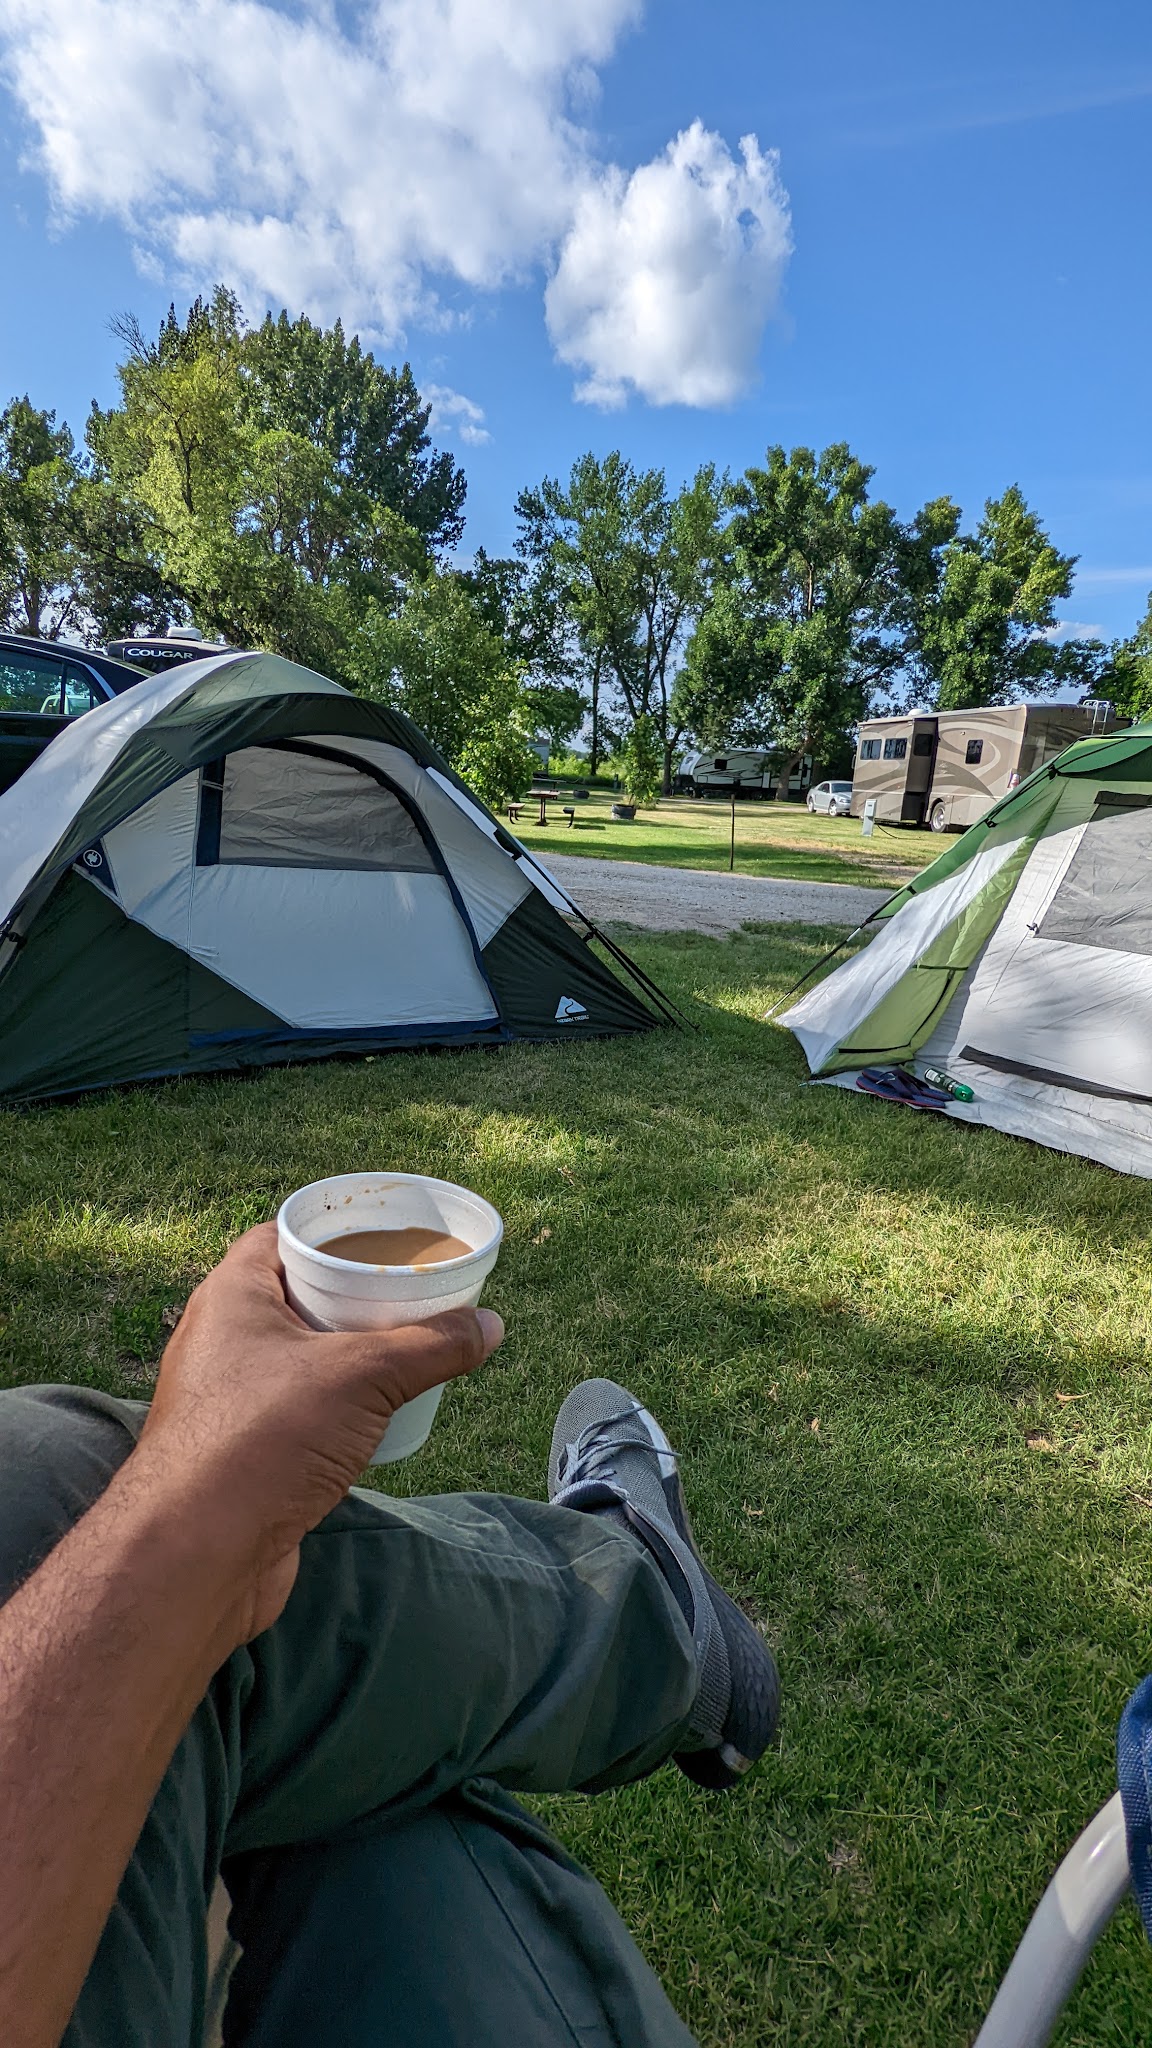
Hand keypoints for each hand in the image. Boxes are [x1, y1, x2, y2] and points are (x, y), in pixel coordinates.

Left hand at [138, 1222, 502, 1640]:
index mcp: (231, 1295)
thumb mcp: (363, 1376)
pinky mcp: (240, 1452)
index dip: (335, 1233)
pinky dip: (336, 1407)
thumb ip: (431, 1346)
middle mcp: (220, 1339)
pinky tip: (378, 1416)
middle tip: (413, 1294)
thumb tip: (492, 1326)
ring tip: (408, 1351)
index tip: (388, 1236)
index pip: (282, 1237)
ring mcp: (227, 1399)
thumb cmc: (265, 1437)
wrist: (196, 1556)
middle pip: (297, 1297)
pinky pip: (297, 1409)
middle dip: (355, 1297)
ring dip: (349, 1357)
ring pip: (299, 1359)